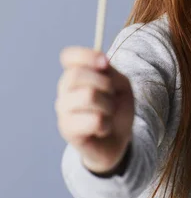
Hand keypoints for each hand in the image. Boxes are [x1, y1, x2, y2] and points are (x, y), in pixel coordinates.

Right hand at [55, 46, 134, 172]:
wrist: (117, 141)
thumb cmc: (117, 109)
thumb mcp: (120, 85)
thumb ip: (110, 71)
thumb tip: (102, 63)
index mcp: (75, 74)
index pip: (69, 56)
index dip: (88, 56)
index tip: (105, 64)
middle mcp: (64, 90)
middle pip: (78, 74)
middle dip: (105, 84)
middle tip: (111, 97)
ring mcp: (62, 110)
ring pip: (89, 96)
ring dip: (108, 106)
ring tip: (107, 114)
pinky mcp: (67, 129)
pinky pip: (94, 120)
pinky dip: (106, 124)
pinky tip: (102, 128)